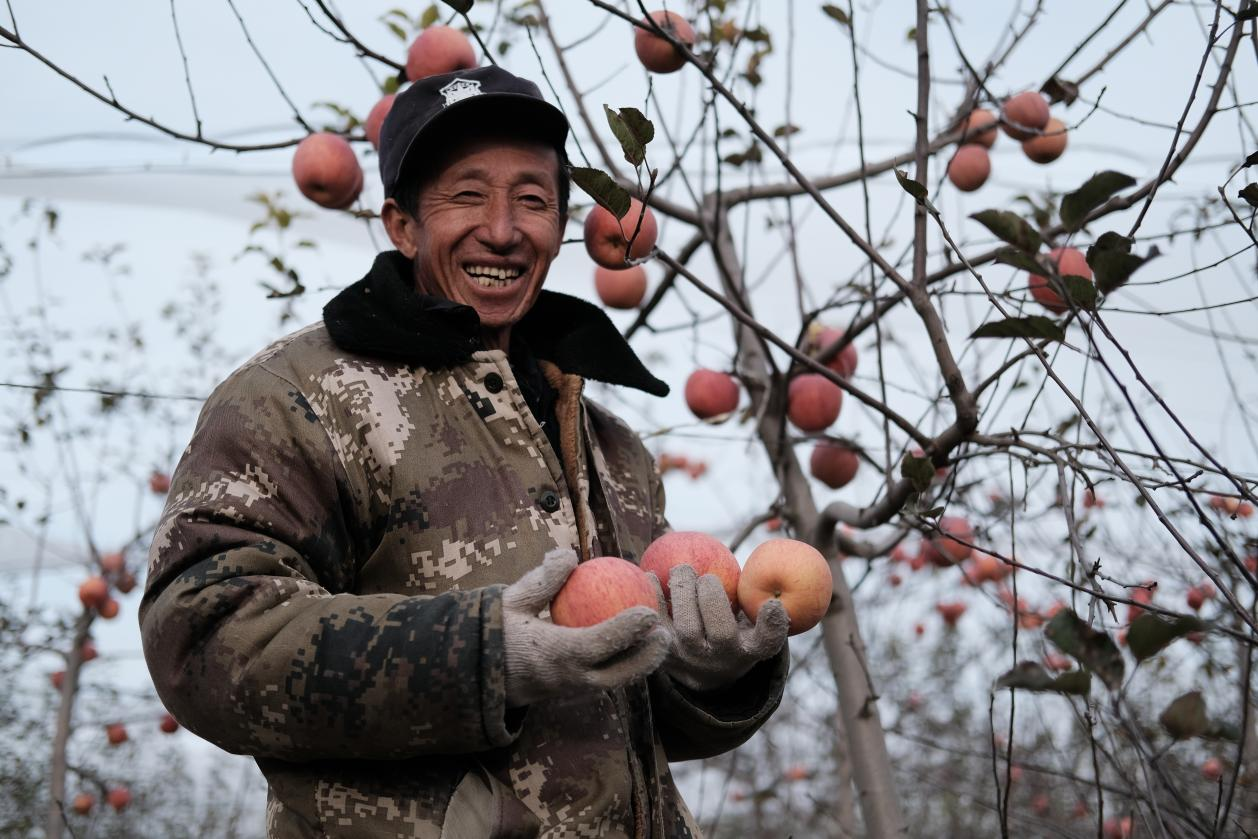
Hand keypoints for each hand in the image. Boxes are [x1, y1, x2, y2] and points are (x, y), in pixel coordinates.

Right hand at [502, 549, 671, 707]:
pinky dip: (625, 667)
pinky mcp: (570, 694)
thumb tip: (569, 555)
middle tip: (666, 634)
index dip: (626, 631)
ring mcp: (569, 691)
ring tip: (662, 643)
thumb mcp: (511, 600)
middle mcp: (565, 678)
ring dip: (641, 666)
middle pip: (617, 674)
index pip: (597, 644)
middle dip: (646, 658)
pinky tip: (639, 648)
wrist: (473, 672)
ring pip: (614, 684)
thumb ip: (542, 580)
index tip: (649, 613)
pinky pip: (604, 682)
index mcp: (552, 654)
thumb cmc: (494, 631)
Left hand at [657, 564, 788, 691]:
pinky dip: (653, 598)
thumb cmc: (731, 629)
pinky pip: (656, 625)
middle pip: (721, 633)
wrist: (702, 672)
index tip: (773, 604)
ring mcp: (692, 660)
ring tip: (681, 570)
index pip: (768, 642)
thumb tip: (756, 558)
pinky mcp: (664, 654)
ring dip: (683, 595)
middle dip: (713, 599)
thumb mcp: (749, 620)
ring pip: (687, 631)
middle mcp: (723, 660)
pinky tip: (649, 575)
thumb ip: (753, 595)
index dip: (773, 626)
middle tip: (706, 577)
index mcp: (751, 650)